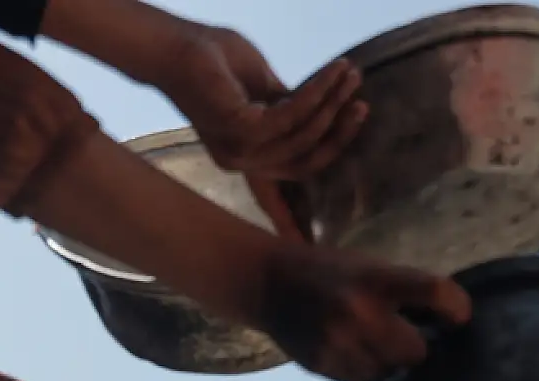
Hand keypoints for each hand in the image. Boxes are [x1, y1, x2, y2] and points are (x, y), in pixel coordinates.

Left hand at [159, 27, 368, 180]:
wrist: (175, 45)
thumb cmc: (215, 61)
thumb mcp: (261, 89)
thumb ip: (288, 106)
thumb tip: (322, 111)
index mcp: (245, 155)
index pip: (289, 177)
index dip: (319, 172)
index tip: (341, 161)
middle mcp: (240, 161)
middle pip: (304, 161)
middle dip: (339, 133)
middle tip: (362, 102)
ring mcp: (238, 149)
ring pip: (302, 137)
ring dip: (332, 104)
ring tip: (350, 74)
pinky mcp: (239, 129)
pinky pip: (292, 116)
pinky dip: (317, 92)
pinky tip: (333, 72)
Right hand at [256, 244, 470, 380]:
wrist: (268, 283)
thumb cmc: (330, 270)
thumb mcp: (370, 266)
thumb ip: (405, 291)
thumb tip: (446, 323)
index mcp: (378, 280)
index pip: (437, 295)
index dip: (457, 310)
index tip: (457, 319)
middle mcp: (360, 315)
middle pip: (416, 352)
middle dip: (413, 345)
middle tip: (401, 333)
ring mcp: (339, 344)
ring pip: (388, 372)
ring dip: (386, 361)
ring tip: (369, 341)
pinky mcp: (323, 365)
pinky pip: (362, 379)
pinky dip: (362, 368)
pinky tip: (348, 348)